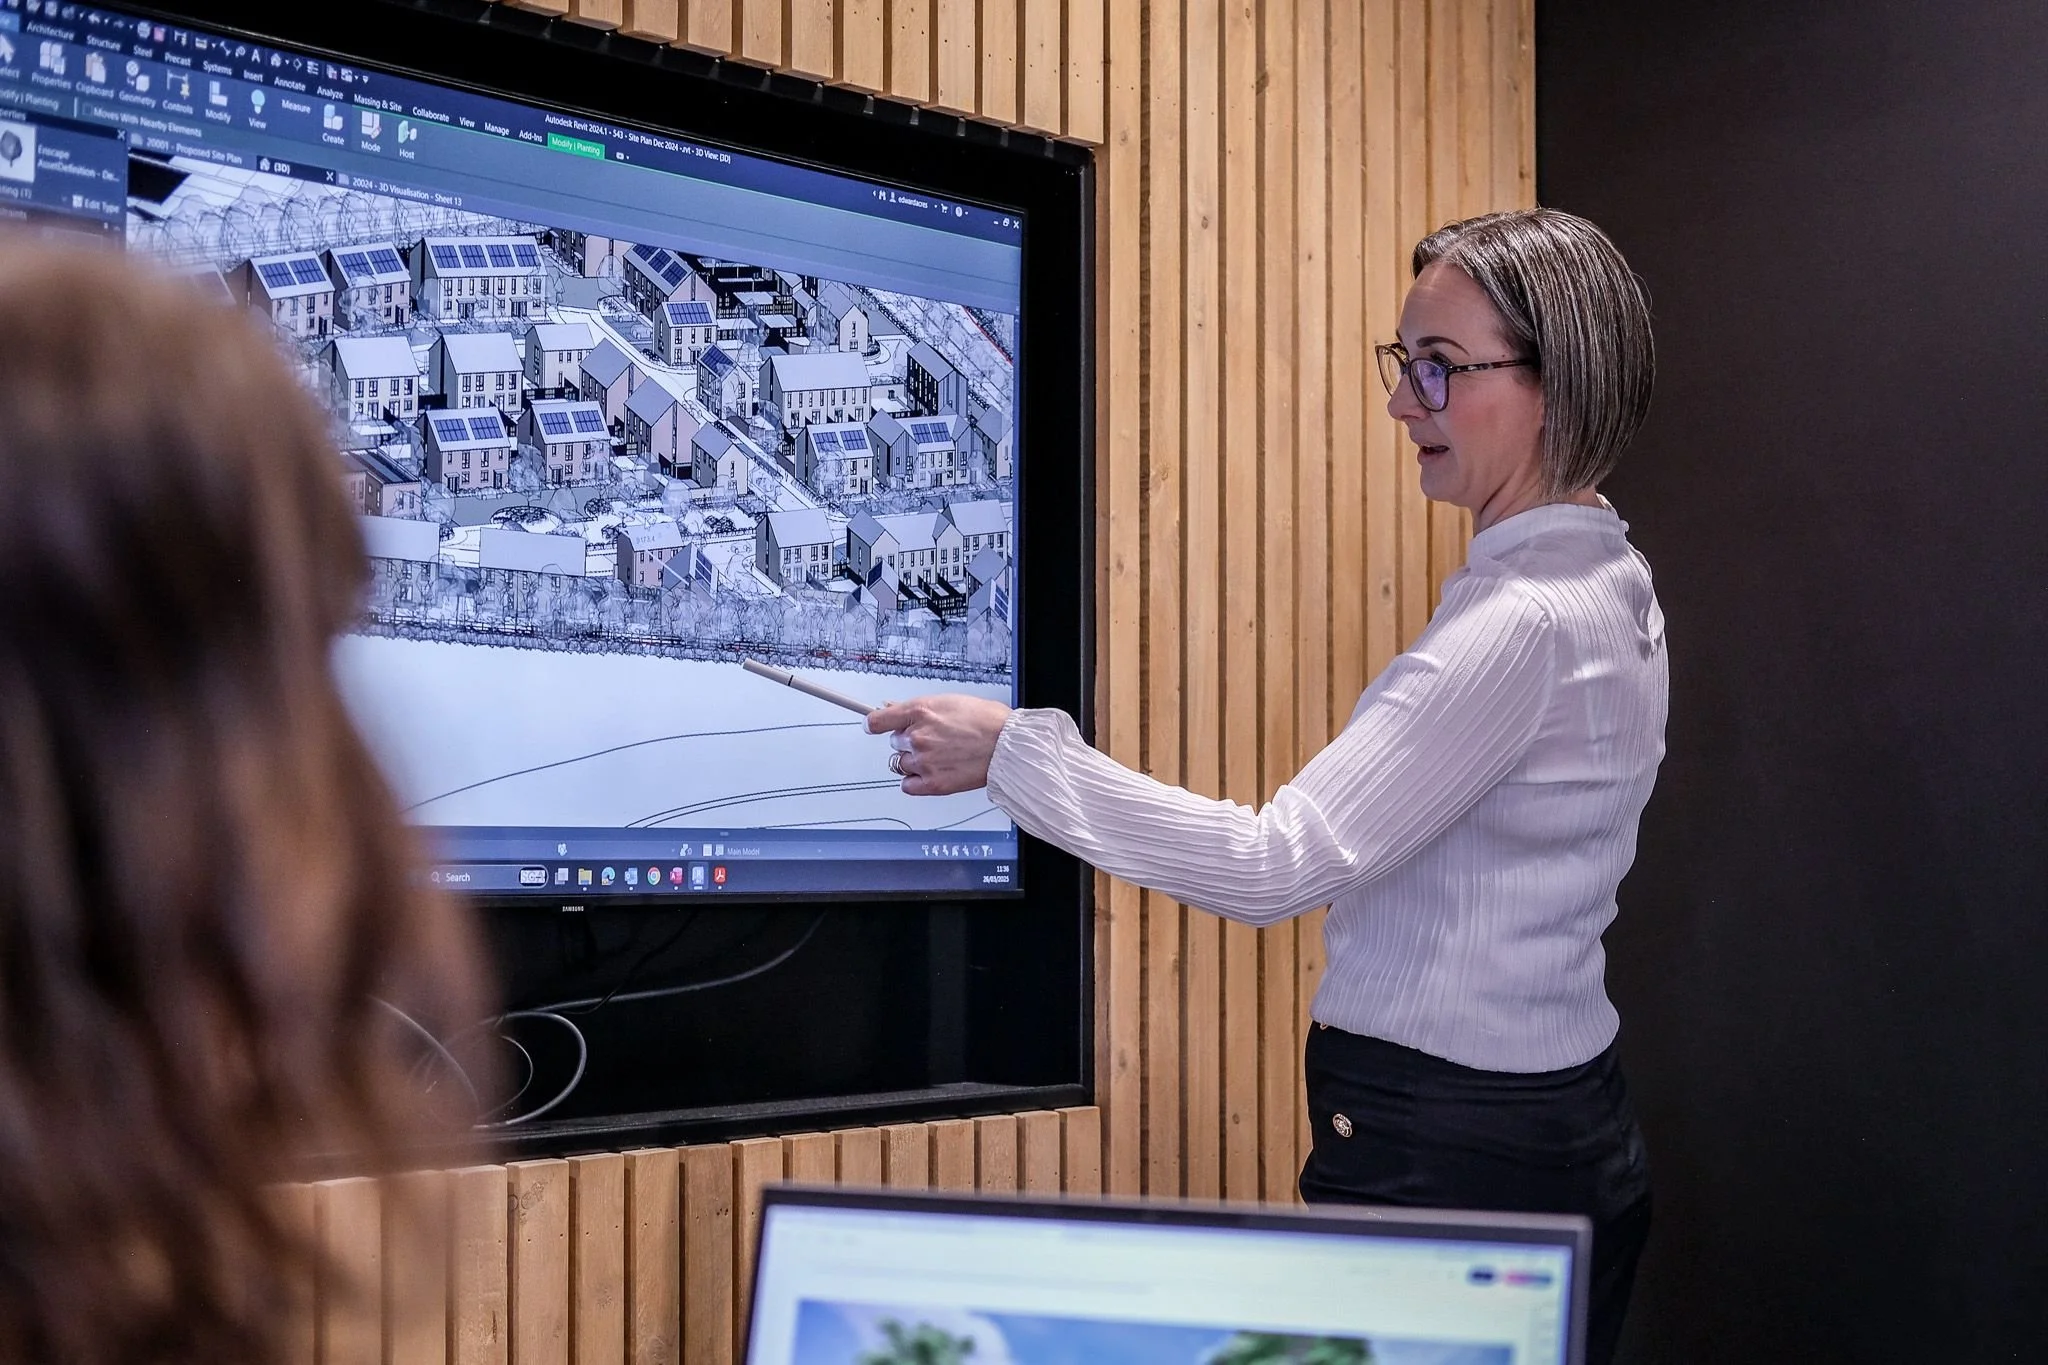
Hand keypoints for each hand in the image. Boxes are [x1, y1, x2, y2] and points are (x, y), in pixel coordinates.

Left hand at [865, 694, 1014, 795]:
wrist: (1009, 745)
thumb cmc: (988, 721)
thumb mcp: (950, 701)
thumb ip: (919, 708)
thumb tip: (894, 709)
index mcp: (921, 711)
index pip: (878, 720)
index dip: (873, 723)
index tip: (872, 726)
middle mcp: (918, 737)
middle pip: (894, 742)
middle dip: (909, 740)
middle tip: (933, 739)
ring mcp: (924, 762)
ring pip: (901, 763)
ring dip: (914, 761)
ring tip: (939, 756)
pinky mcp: (933, 784)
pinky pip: (908, 785)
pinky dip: (916, 781)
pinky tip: (932, 773)